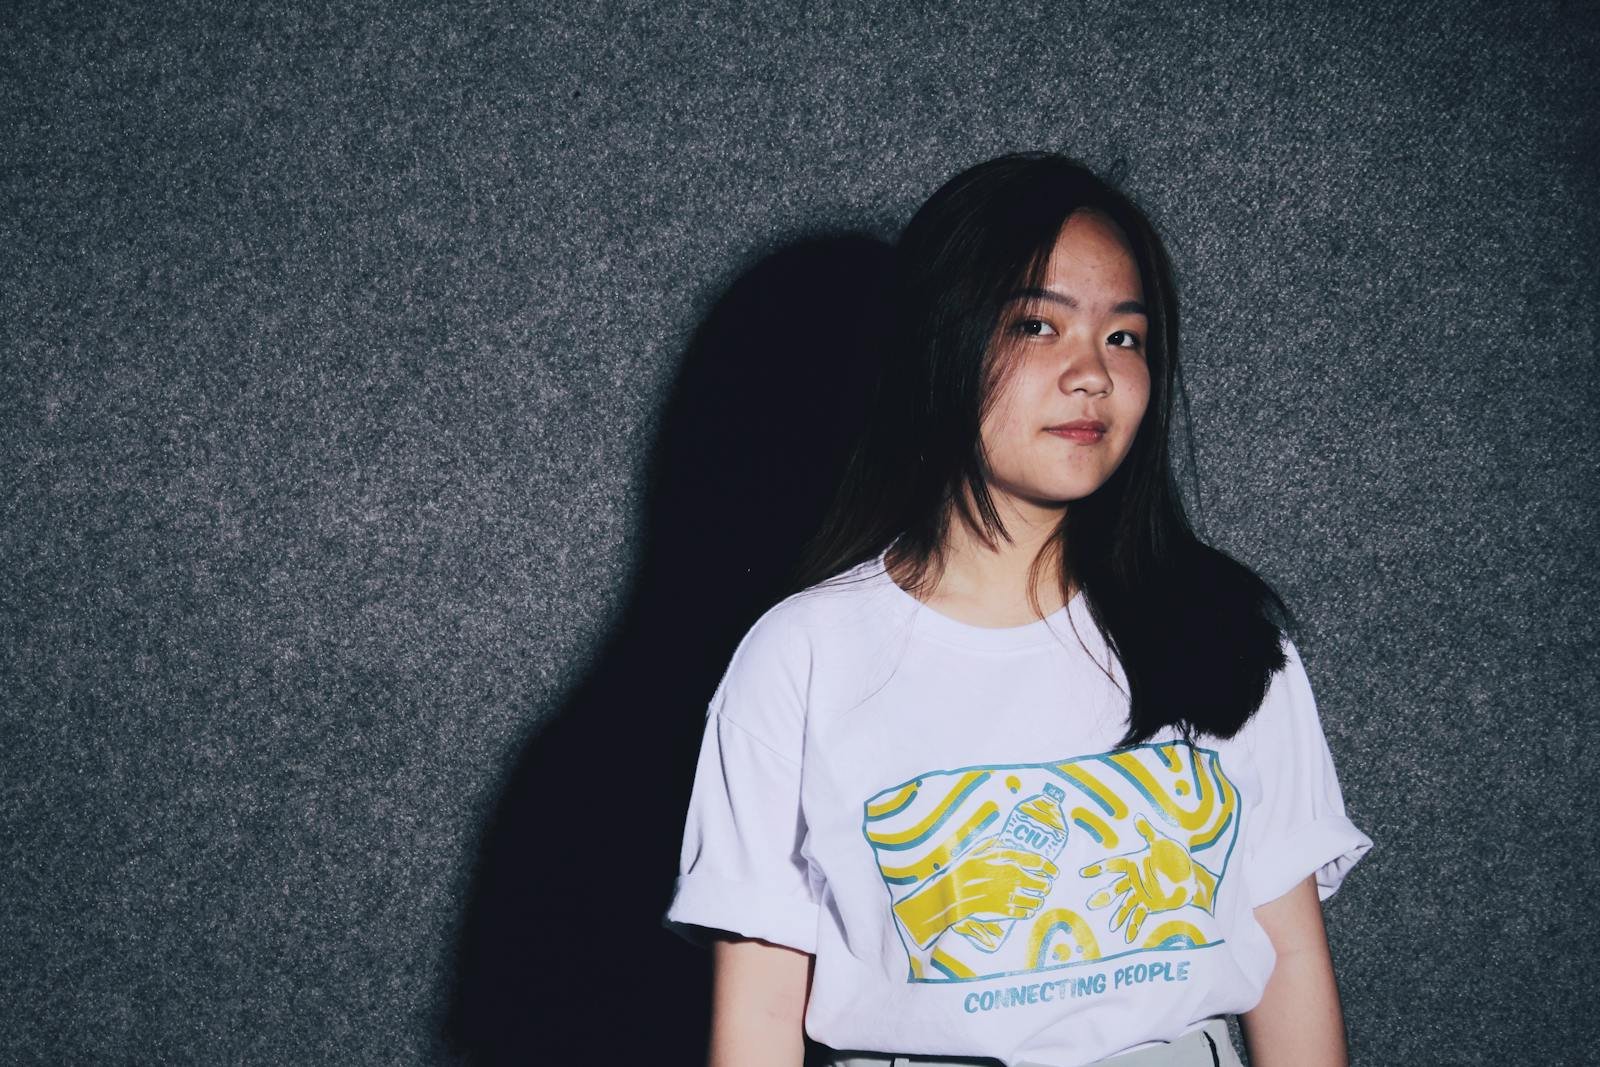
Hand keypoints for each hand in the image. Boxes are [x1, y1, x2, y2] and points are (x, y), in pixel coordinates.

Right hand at [893, 836, 1058, 947]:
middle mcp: (1012, 876)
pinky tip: (1027, 908)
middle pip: (1041, 882)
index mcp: (1006, 858)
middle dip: (1045, 884)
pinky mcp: (1003, 911)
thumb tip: (1004, 839)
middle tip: (1045, 885)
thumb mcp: (977, 850)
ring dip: (1039, 899)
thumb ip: (993, 845)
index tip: (1053, 870)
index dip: (1049, 866)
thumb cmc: (960, 869)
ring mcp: (1009, 895)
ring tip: (1038, 898)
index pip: (1038, 861)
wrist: (949, 893)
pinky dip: (1028, 911)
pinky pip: (1024, 912)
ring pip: (1035, 899)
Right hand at [1080, 816, 1217, 943]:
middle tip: (1091, 904)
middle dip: (1104, 896)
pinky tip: (1126, 936)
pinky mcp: (1149, 904)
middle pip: (1116, 889)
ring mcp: (1141, 893)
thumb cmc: (1174, 855)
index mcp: (1133, 863)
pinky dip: (1133, 926)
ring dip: (1118, 915)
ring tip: (1111, 926)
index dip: (1098, 869)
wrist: (1188, 872)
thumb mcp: (1162, 842)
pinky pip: (1139, 916)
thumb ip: (1149, 832)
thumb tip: (1138, 818)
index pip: (1112, 866)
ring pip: (1125, 905)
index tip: (1083, 873)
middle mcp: (1134, 880)